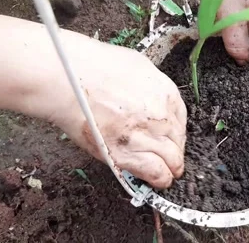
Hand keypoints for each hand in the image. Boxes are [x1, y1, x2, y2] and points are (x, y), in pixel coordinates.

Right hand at [49, 45, 186, 188]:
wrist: (67, 78)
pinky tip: (159, 180)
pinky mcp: (126, 153)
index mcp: (165, 93)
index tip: (172, 139)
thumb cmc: (93, 67)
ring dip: (170, 168)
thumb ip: (149, 87)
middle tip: (172, 159)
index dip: (176, 133)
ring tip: (168, 174)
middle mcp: (161, 115)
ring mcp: (146, 135)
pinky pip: (154, 172)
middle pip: (178, 142)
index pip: (181, 120)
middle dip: (175, 152)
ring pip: (171, 160)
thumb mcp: (136, 67)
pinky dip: (159, 179)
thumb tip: (151, 99)